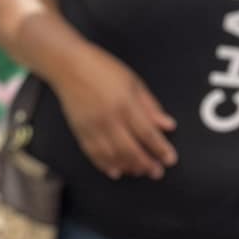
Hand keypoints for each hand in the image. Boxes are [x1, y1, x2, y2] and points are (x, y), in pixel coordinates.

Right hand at [55, 44, 177, 179]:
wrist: (68, 66)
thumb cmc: (101, 69)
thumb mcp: (134, 82)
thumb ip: (150, 106)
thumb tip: (166, 125)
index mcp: (126, 104)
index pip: (148, 134)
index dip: (161, 149)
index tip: (170, 159)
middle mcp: (109, 119)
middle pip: (131, 150)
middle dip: (146, 164)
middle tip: (156, 172)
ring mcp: (93, 127)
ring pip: (112, 156)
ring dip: (127, 167)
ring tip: (138, 172)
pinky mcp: (80, 132)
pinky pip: (94, 154)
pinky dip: (105, 165)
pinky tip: (115, 170)